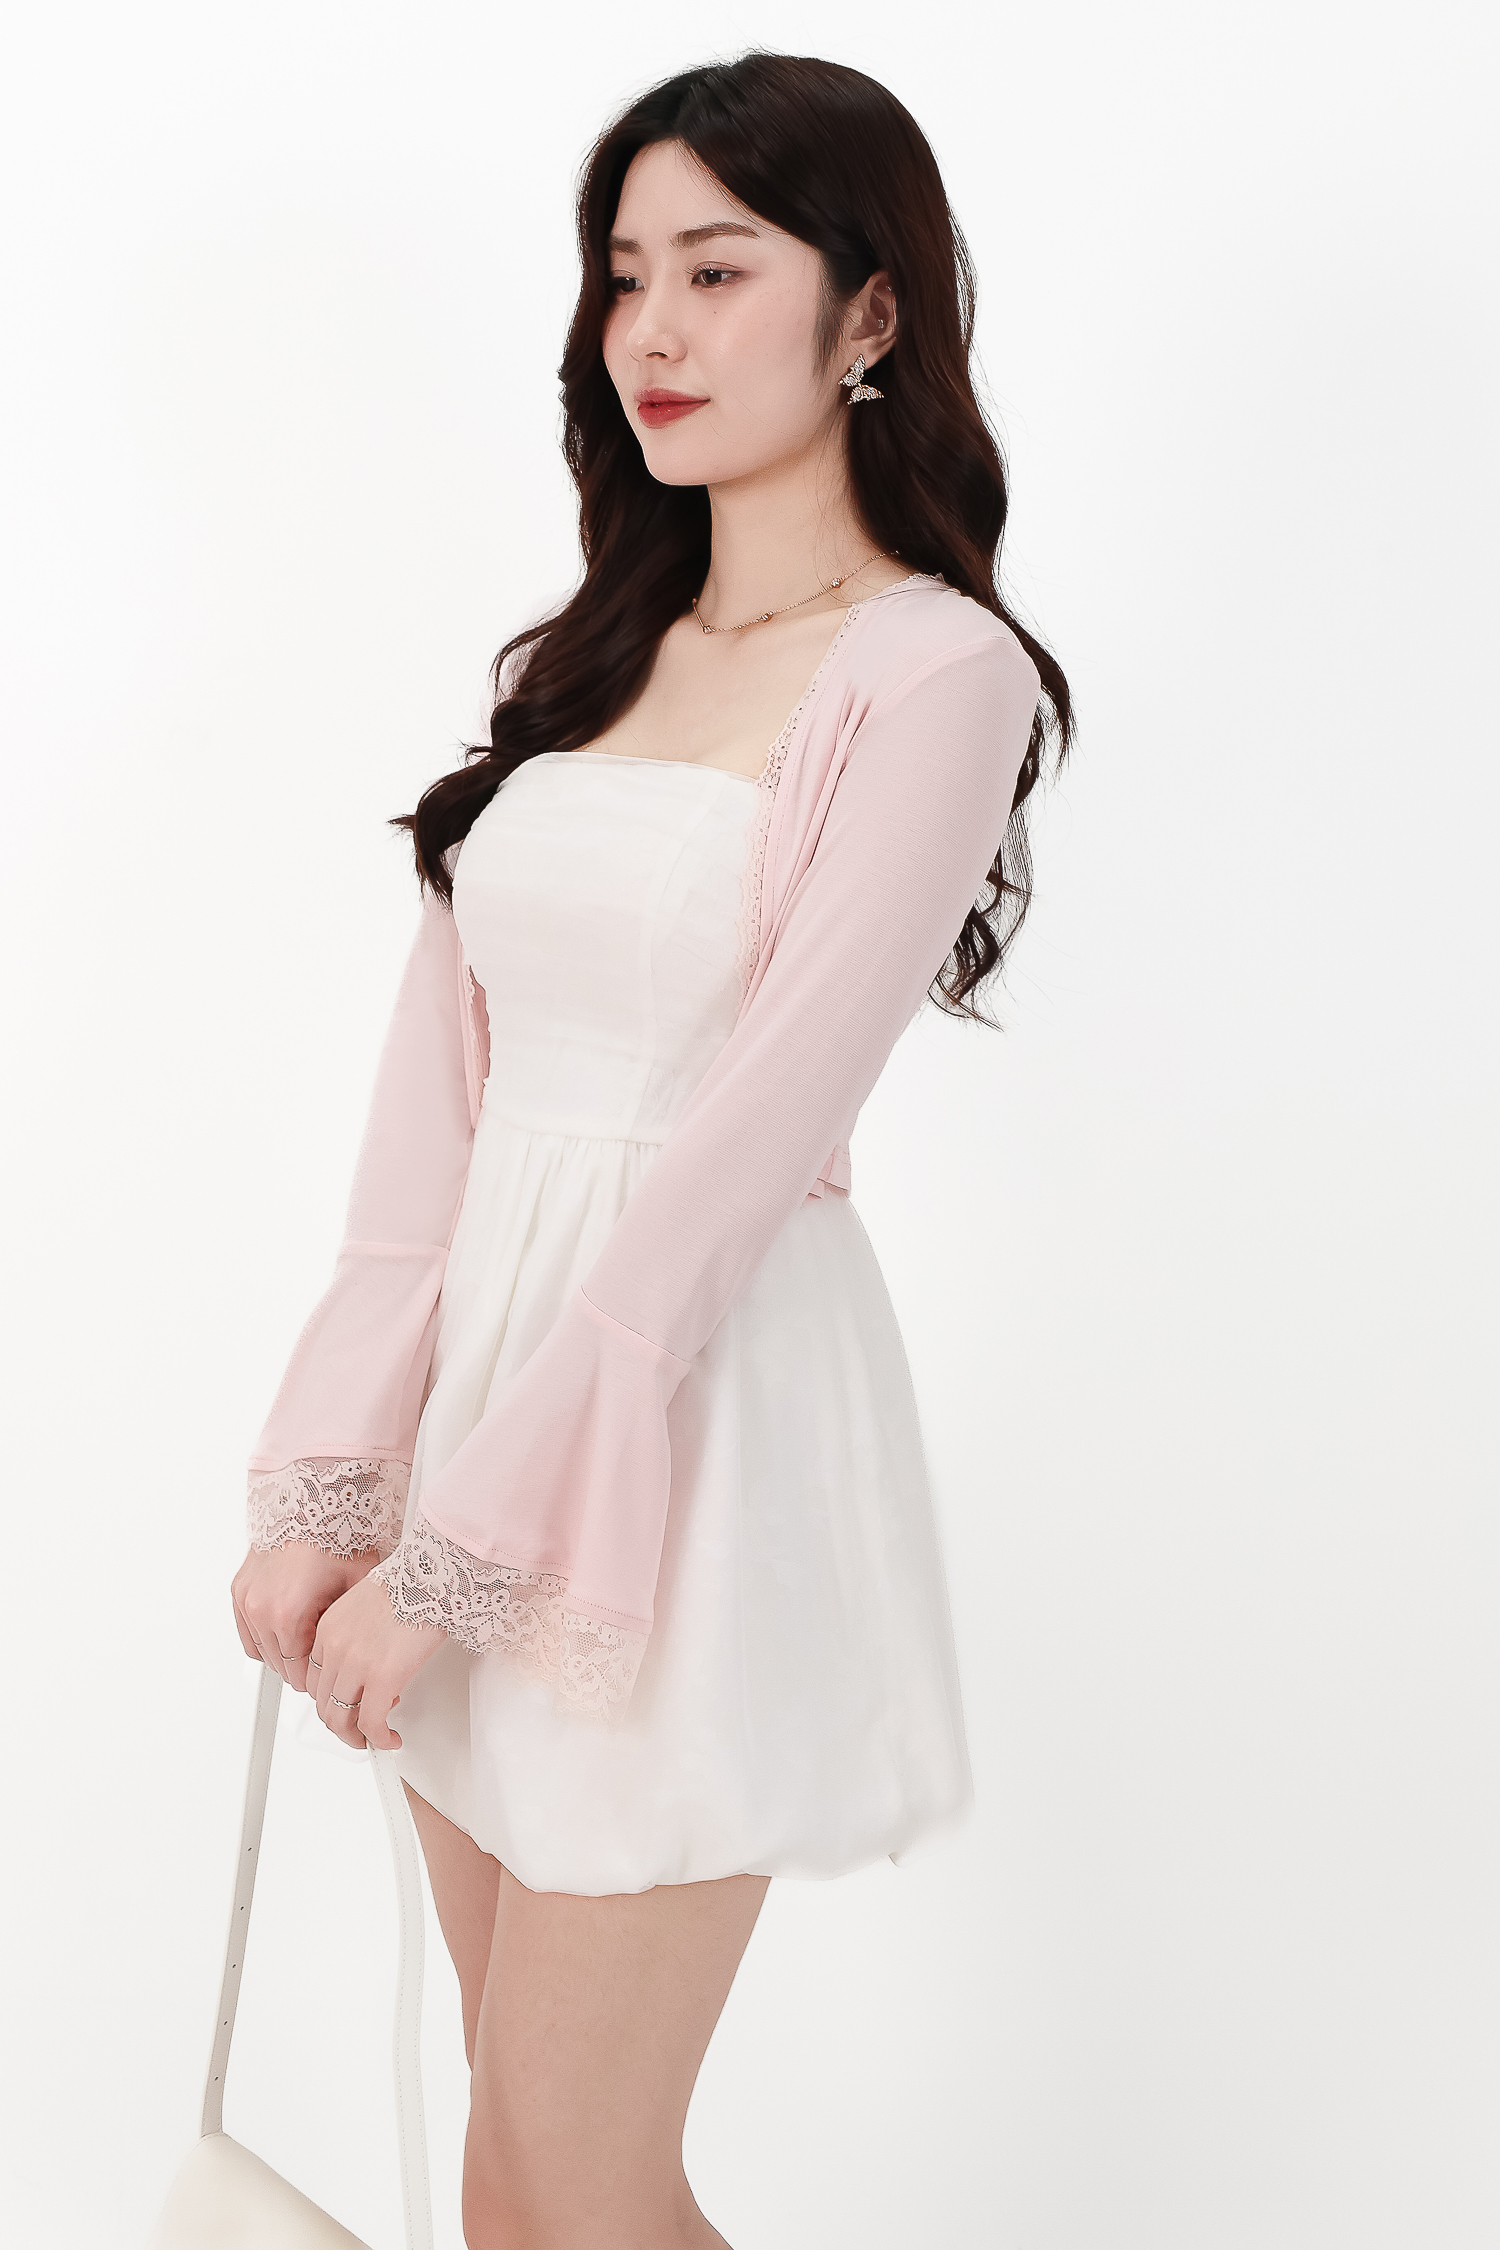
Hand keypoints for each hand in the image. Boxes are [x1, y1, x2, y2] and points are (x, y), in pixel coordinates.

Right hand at [231, 1540, 380, 1696]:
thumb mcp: (356, 1587)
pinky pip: (248, 1632)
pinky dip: (265, 1636)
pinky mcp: (239, 1590)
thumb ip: (349, 1630)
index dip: (318, 1677)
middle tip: (325, 1653)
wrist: (309, 1503)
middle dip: (303, 1665)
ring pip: (262, 1652)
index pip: (298, 1673)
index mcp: (288, 1614)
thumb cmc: (333, 1536)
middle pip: (280, 1666)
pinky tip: (288, 1629)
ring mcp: (246, 1599)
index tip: (331, 1672)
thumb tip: (360, 1657)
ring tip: (310, 1635)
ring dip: (283, 1652)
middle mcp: (260, 1609)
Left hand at [309, 1571, 446, 1750]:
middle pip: (324, 1703)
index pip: (316, 1680)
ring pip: (341, 1719)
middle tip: (358, 1730)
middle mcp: (336, 1649)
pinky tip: (390, 1738)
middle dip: (342, 1724)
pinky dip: (379, 1738)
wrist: (432, 1576)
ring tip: (372, 1738)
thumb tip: (365, 1662)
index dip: (332, 1699)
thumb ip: (354, 1634)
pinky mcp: (383, 1678)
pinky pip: (371, 1723)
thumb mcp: (364, 1605)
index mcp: (327, 1630)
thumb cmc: (410, 1584)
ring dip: (356, 1736)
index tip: (347, 1706)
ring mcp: (356, 1665)